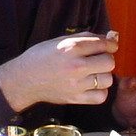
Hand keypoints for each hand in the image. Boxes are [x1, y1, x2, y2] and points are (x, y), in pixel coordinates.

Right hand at [0, 33, 117, 111]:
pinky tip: (91, 85)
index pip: (103, 44)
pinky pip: (101, 96)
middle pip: (109, 62)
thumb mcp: (60, 40)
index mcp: (71, 48)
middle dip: (106, 58)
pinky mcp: (75, 98)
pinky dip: (100, 91)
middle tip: (97, 59)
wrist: (24, 79)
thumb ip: (85, 38)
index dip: (111, 44)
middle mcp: (76, 66)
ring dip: (103, 75)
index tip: (110, 46)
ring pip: (107, 79)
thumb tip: (110, 37)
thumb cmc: (41, 56)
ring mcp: (77, 84)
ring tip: (93, 72)